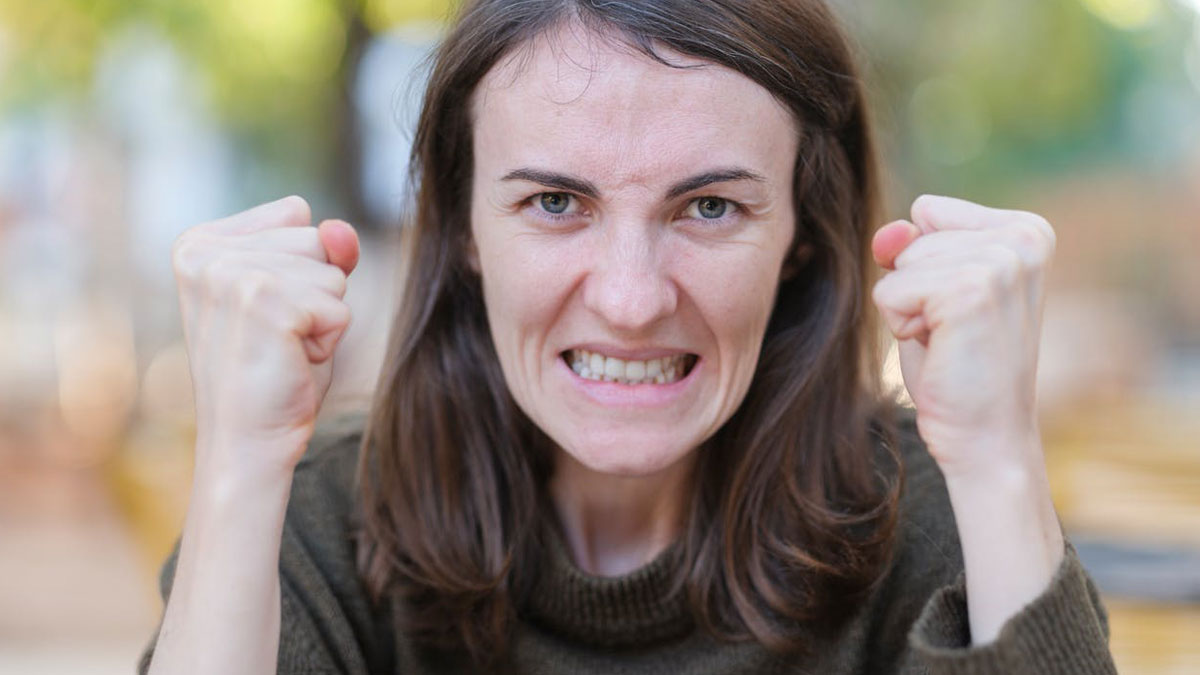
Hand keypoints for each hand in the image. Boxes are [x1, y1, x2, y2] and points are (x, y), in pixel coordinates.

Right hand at [171, 196, 358, 476]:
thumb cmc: (272, 372)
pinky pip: (339, 307)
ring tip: (281, 350)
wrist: (247, 442)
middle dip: (315, 293)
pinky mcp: (263, 303)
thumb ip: (325, 251)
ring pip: (333, 272)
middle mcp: (206, 253)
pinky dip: (329, 341)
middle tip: (276, 339)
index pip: (296, 216)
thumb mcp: (300, 295)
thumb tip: (341, 229)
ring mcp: (231, 276)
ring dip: (323, 318)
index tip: (265, 314)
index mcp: (200, 243)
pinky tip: (291, 362)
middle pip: (316, 240)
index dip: (302, 271)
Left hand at [870, 194, 1055, 477]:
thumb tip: (890, 232)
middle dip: (915, 287)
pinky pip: (890, 290)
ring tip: (950, 342)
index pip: (928, 211)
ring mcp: (1001, 263)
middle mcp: (1024, 238)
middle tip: (955, 334)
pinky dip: (901, 325)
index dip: (925, 265)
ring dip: (908, 309)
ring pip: (899, 263)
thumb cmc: (959, 365)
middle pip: (912, 236)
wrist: (986, 437)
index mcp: (1027, 230)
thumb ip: (910, 246)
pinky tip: (942, 351)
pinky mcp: (970, 291)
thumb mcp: (933, 289)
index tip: (960, 308)